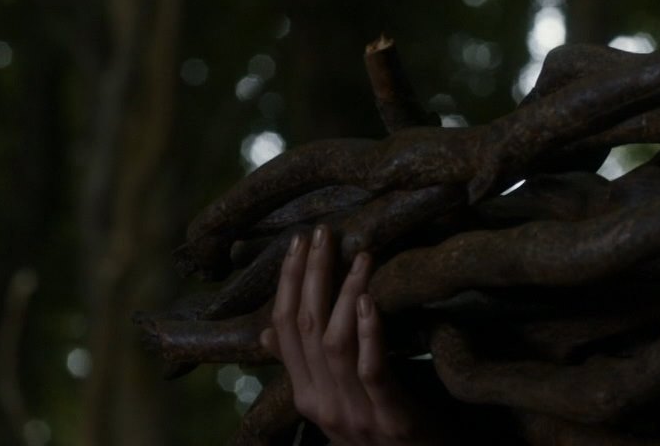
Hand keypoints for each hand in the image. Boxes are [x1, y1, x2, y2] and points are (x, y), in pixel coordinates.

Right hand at [261, 226, 441, 445]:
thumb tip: (267, 333)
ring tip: (358, 256)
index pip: (282, 330)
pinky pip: (373, 371)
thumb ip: (306, 368)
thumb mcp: (335, 400)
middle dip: (310, 275)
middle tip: (321, 233)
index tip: (296, 243)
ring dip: (344, 293)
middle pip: (305, 328)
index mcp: (305, 397)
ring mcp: (354, 414)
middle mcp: (322, 405)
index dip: (287, 283)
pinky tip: (370, 301)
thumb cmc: (381, 427)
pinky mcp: (392, 419)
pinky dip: (369, 333)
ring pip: (335, 344)